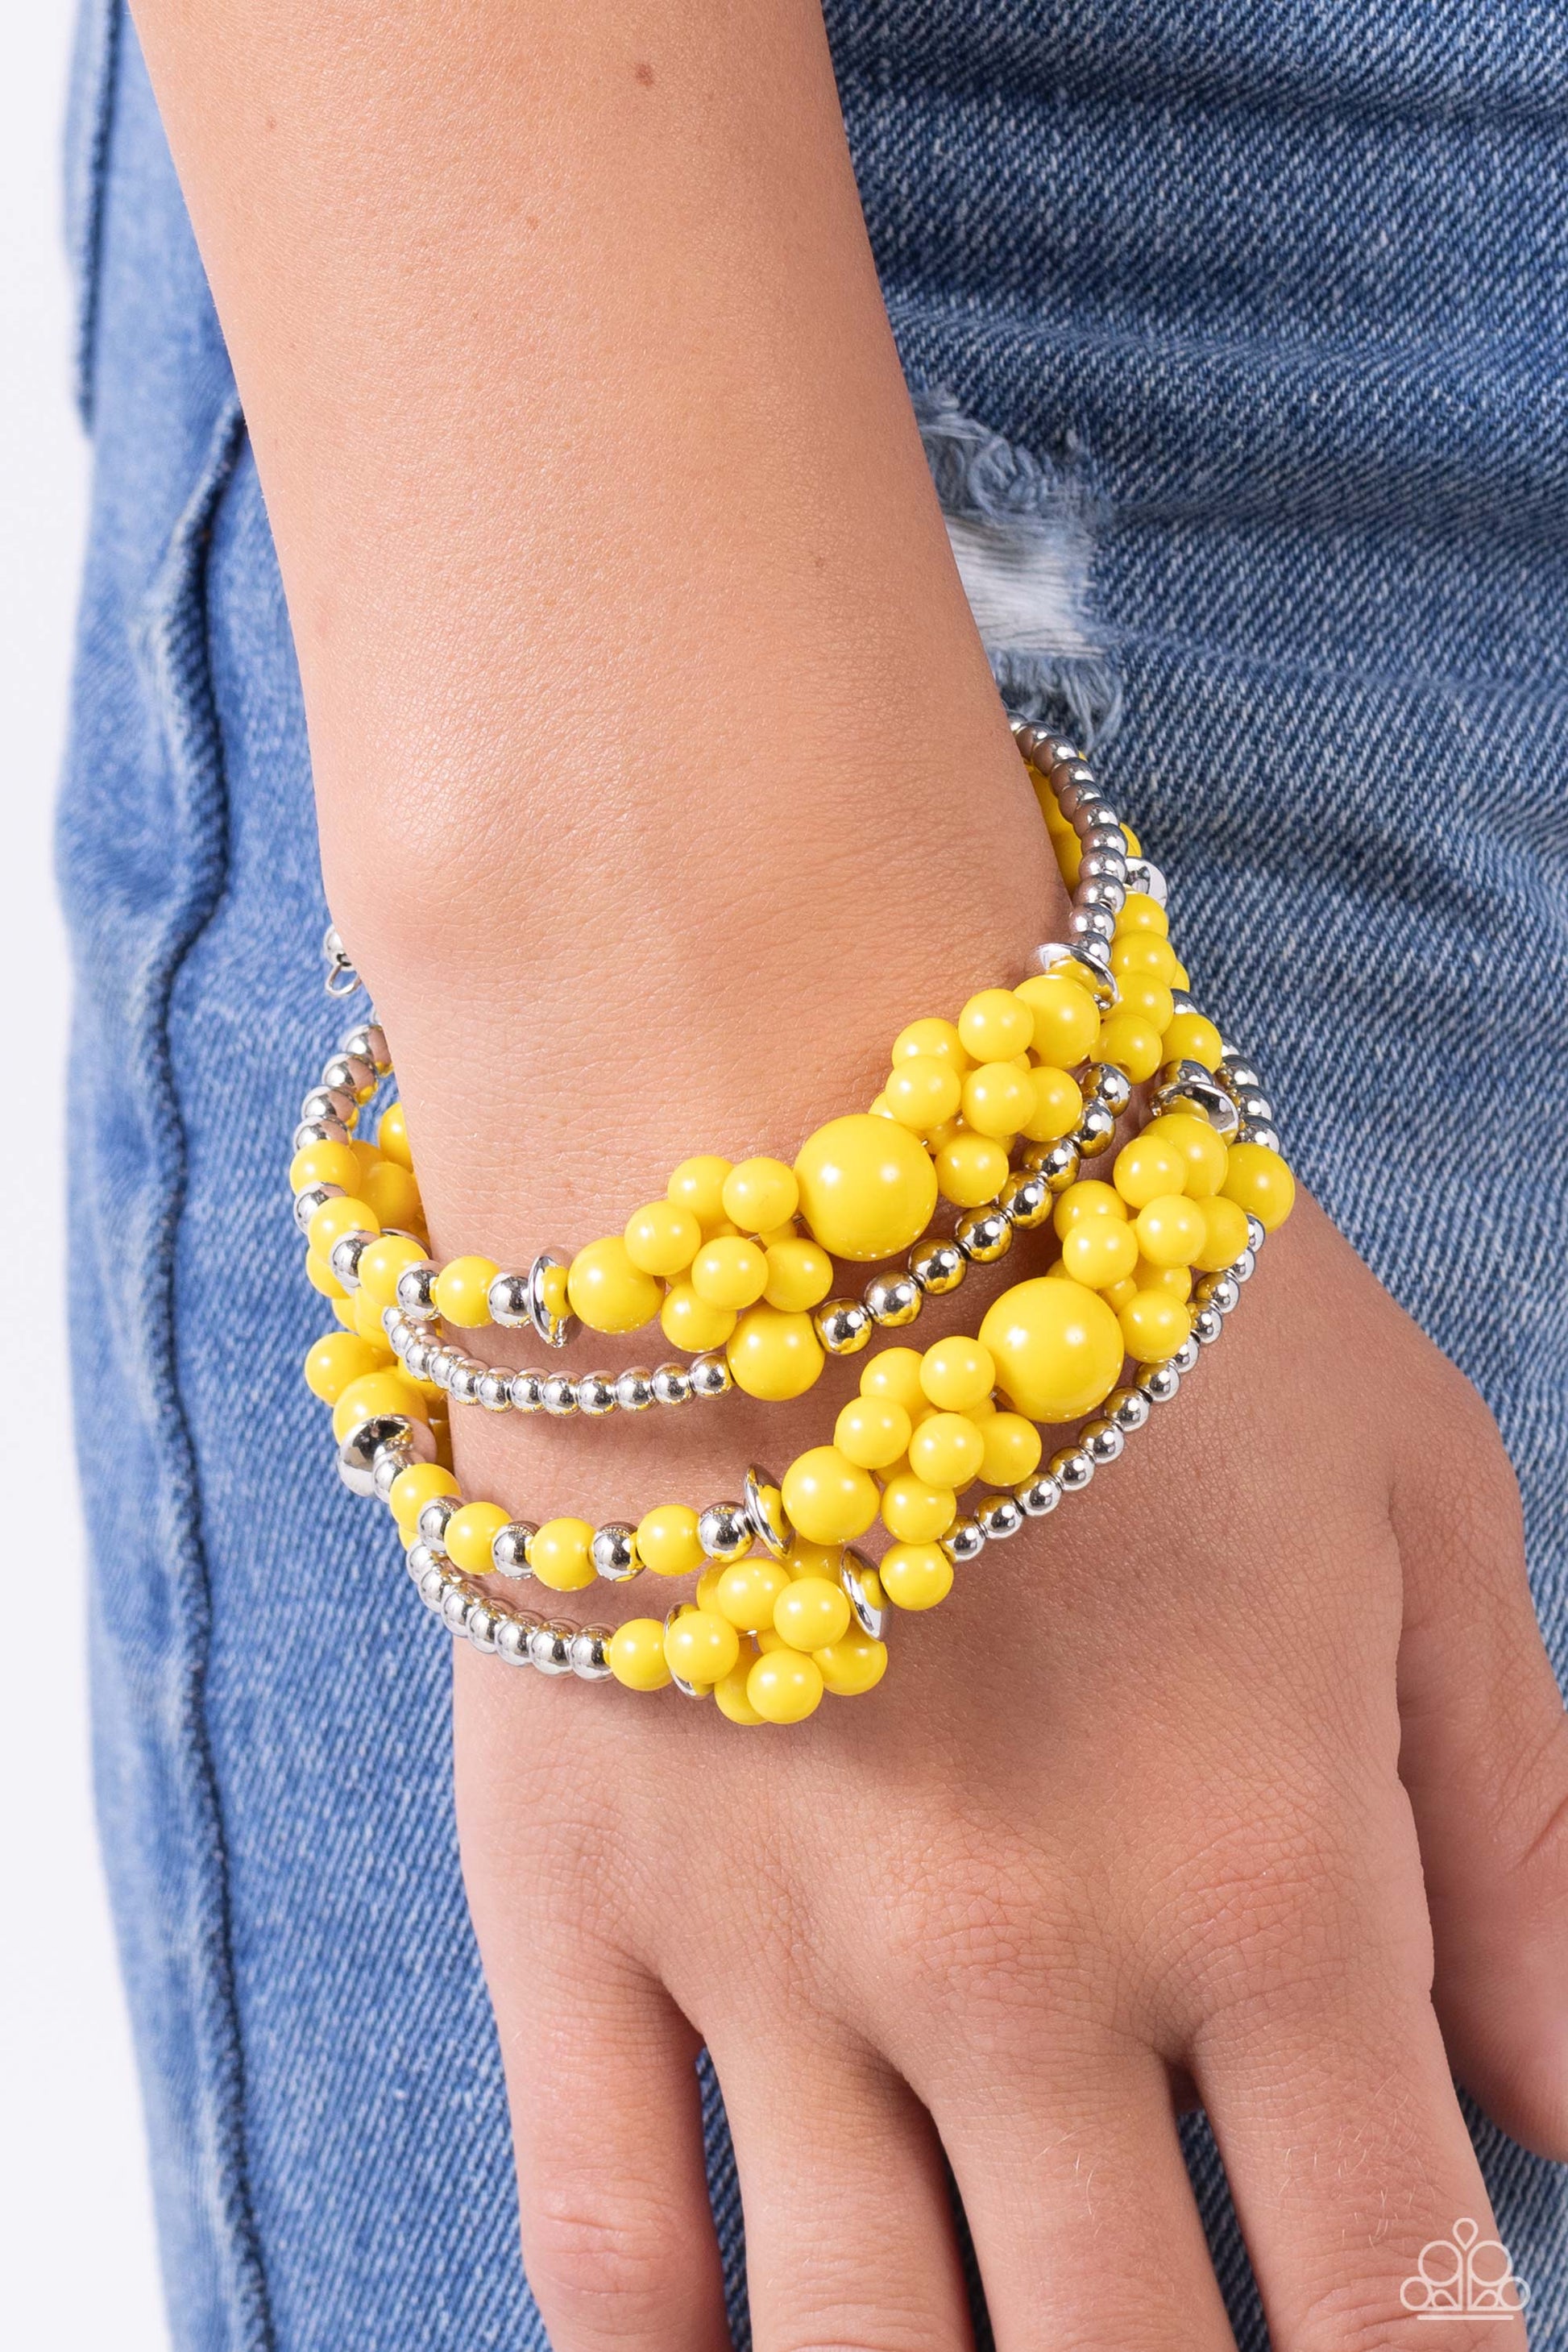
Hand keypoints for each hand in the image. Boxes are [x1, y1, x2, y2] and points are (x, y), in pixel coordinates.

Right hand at [453, 1187, 1567, 2350]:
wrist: (762, 1107)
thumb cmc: (1118, 1275)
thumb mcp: (1415, 1510)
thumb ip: (1513, 1834)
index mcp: (1263, 1880)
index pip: (1393, 2292)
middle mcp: (1021, 1966)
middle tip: (1198, 2347)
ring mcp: (770, 1951)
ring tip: (1000, 2336)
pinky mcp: (570, 1895)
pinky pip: (598, 2237)